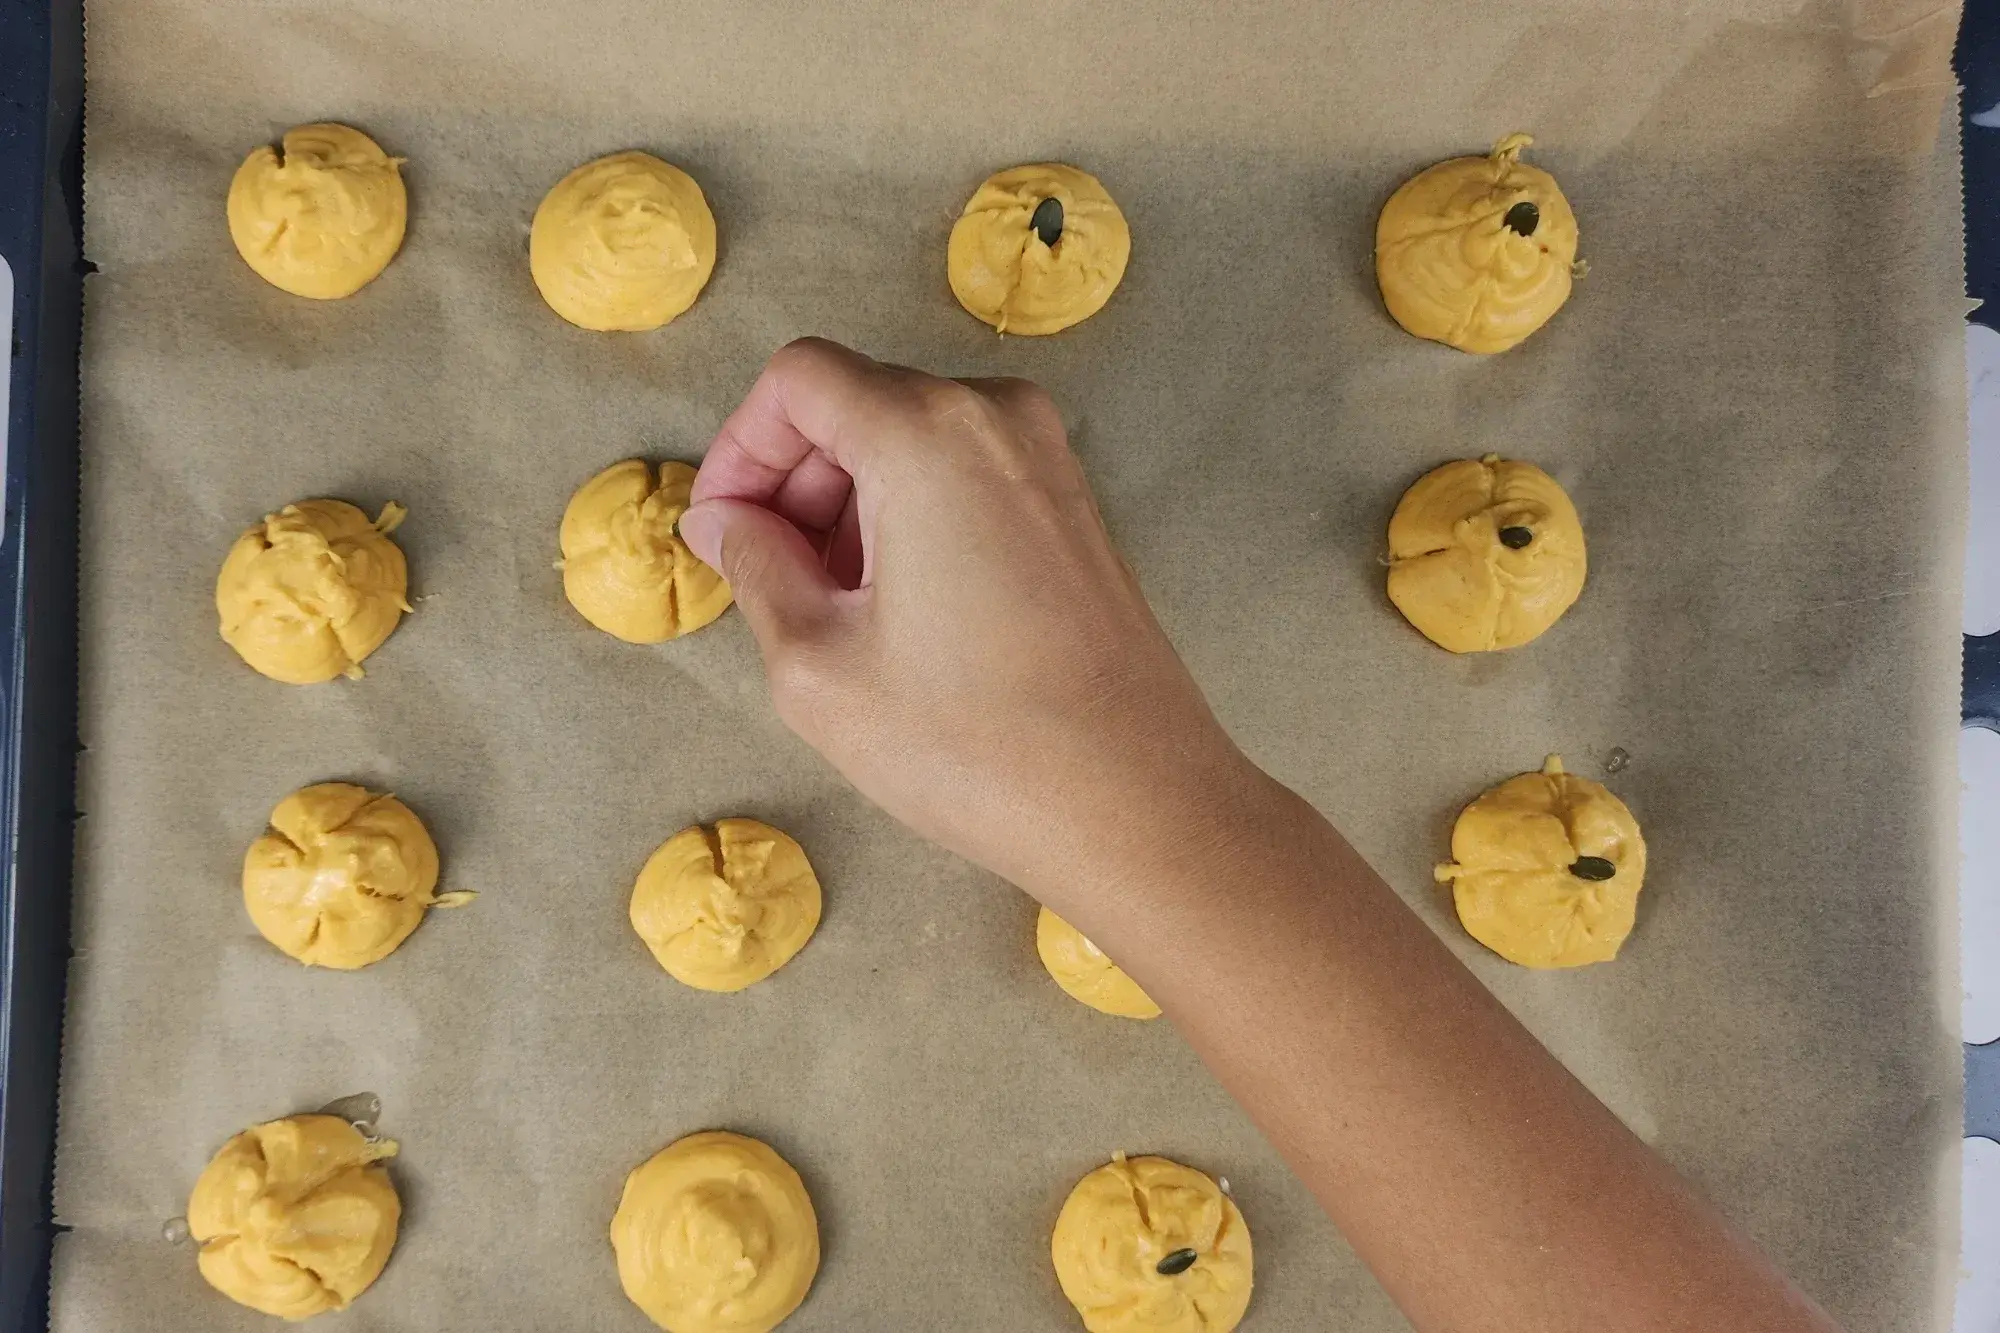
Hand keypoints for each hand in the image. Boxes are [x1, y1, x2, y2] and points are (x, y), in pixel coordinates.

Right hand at [679, 338, 1250, 898]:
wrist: (1136, 803)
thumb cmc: (980, 746)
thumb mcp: (819, 666)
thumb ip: (755, 568)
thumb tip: (726, 523)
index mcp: (926, 433)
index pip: (797, 379)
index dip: (742, 449)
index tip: (724, 530)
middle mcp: (997, 418)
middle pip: (856, 401)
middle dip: (795, 482)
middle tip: (768, 583)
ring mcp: (1047, 459)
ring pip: (910, 439)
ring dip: (851, 506)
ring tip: (837, 615)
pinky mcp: (1073, 506)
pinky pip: (964, 475)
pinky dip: (912, 520)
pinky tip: (902, 617)